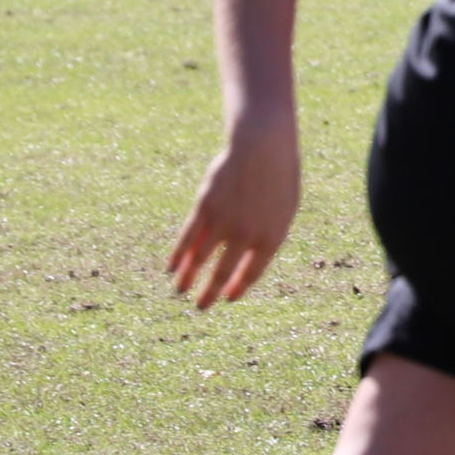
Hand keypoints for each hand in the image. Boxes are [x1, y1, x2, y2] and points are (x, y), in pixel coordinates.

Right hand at [166, 119, 300, 306]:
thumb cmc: (278, 176)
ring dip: (188, 277)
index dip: (236, 288)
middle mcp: (246, 236)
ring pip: (200, 259)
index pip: (250, 273)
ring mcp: (224, 222)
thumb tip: (249, 253)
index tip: (227, 298)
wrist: (263, 148)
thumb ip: (268, 233)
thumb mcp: (283, 208)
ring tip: (180, 291)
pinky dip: (178, 254)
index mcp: (271, 238)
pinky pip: (188, 237)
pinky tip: (171, 267)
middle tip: (201, 307)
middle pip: (222, 272)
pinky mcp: (205, 208)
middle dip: (210, 293)